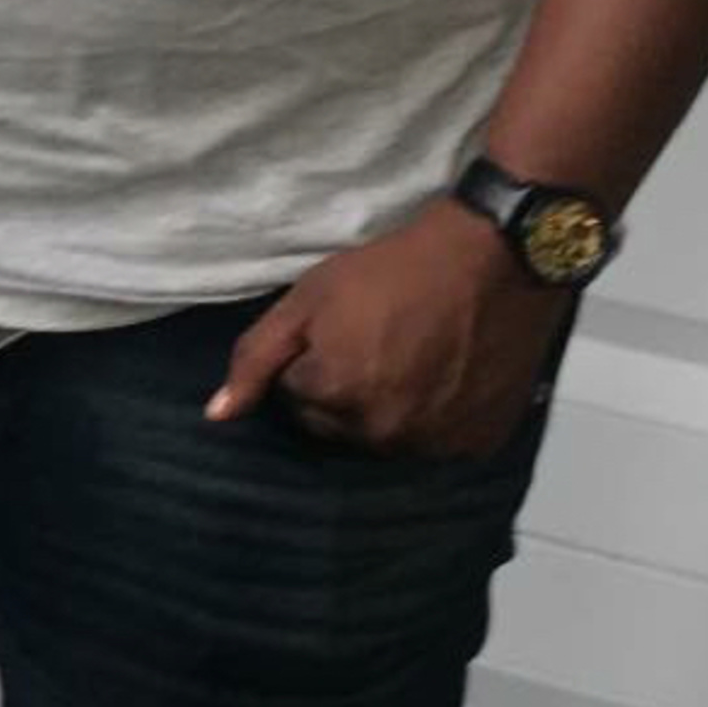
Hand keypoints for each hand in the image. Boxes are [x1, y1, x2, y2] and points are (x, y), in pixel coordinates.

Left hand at [208, 198, 562, 456]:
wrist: (491, 260)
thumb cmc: (390, 269)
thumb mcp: (309, 296)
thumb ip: (256, 357)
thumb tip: (216, 416)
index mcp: (334, 398)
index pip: (295, 399)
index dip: (309, 360)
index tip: (336, 328)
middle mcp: (381, 436)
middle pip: (338, 426)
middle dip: (341, 391)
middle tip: (372, 340)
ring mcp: (434, 446)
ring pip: (385, 439)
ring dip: (385, 409)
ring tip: (408, 357)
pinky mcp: (477, 444)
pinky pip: (436, 442)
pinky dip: (434, 418)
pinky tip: (443, 375)